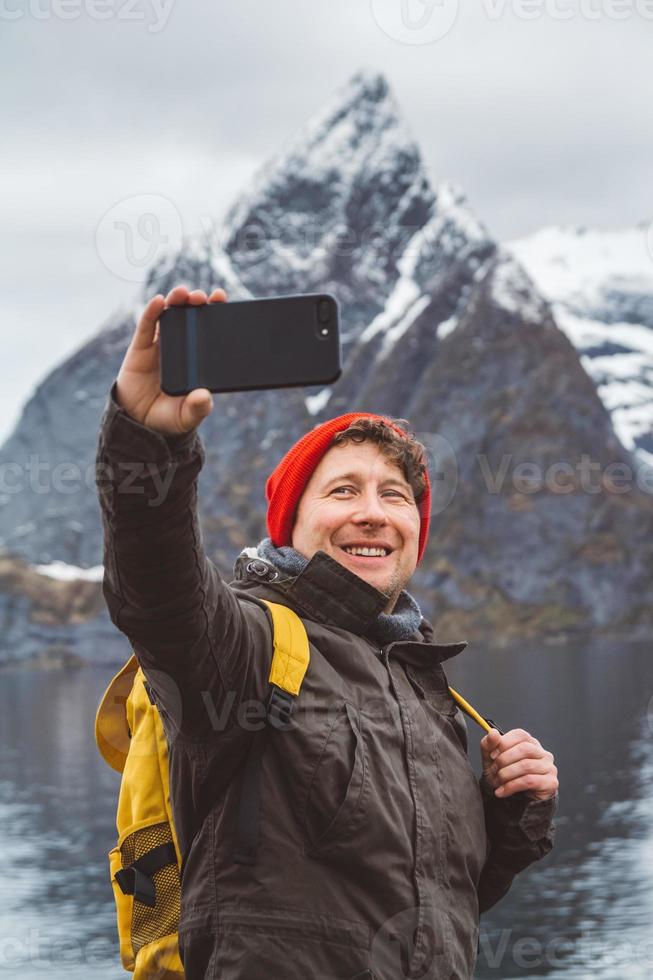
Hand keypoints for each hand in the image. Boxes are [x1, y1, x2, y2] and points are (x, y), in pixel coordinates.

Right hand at [115, 284, 226, 434]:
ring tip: (184, 293)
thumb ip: (197, 408)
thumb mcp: (187, 416)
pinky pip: (147, 325)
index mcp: (197, 360)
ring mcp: (161, 344)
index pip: (209, 331)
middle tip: (204, 296)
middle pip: (190, 317)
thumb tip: (205, 397)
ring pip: (170, 315)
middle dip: (197, 302)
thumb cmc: (168, 417)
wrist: (139, 422)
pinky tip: (159, 301)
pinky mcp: (141, 346)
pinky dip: (152, 311)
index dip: (216, 313)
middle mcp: (181, 347)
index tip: (223, 299)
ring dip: (177, 300)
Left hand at [480, 727, 557, 801]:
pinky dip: (511, 786)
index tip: (492, 755)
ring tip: (496, 782)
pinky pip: (529, 781)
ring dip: (506, 774)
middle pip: (524, 749)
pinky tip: (502, 792)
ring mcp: (549, 767)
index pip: (520, 735)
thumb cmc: (504, 774)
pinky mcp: (550, 782)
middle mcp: (542, 753)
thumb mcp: (491, 759)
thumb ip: (489, 744)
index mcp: (530, 742)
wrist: (513, 800)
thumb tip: (493, 732)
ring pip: (526, 766)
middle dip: (504, 760)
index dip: (504, 743)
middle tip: (493, 770)